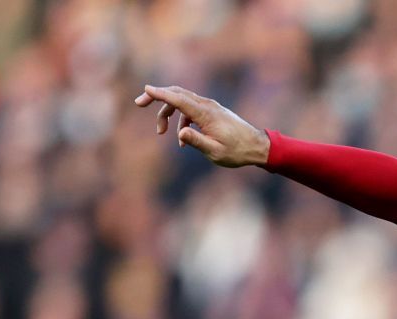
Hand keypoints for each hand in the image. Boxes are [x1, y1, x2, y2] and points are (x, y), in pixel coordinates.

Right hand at [133, 85, 268, 166]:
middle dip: (157, 97)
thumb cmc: (237, 152)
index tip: (145, 90)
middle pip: (177, 94)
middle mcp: (207, 105)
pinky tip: (182, 138)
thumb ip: (196, 141)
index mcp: (206, 114)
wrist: (258, 147)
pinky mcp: (212, 112)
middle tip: (139, 103)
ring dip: (168, 113)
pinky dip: (181, 120)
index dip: (160, 94)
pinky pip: (190, 109)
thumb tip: (180, 134)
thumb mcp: (215, 151)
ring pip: (182, 101)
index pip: (179, 99)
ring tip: (161, 133)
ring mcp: (210, 107)